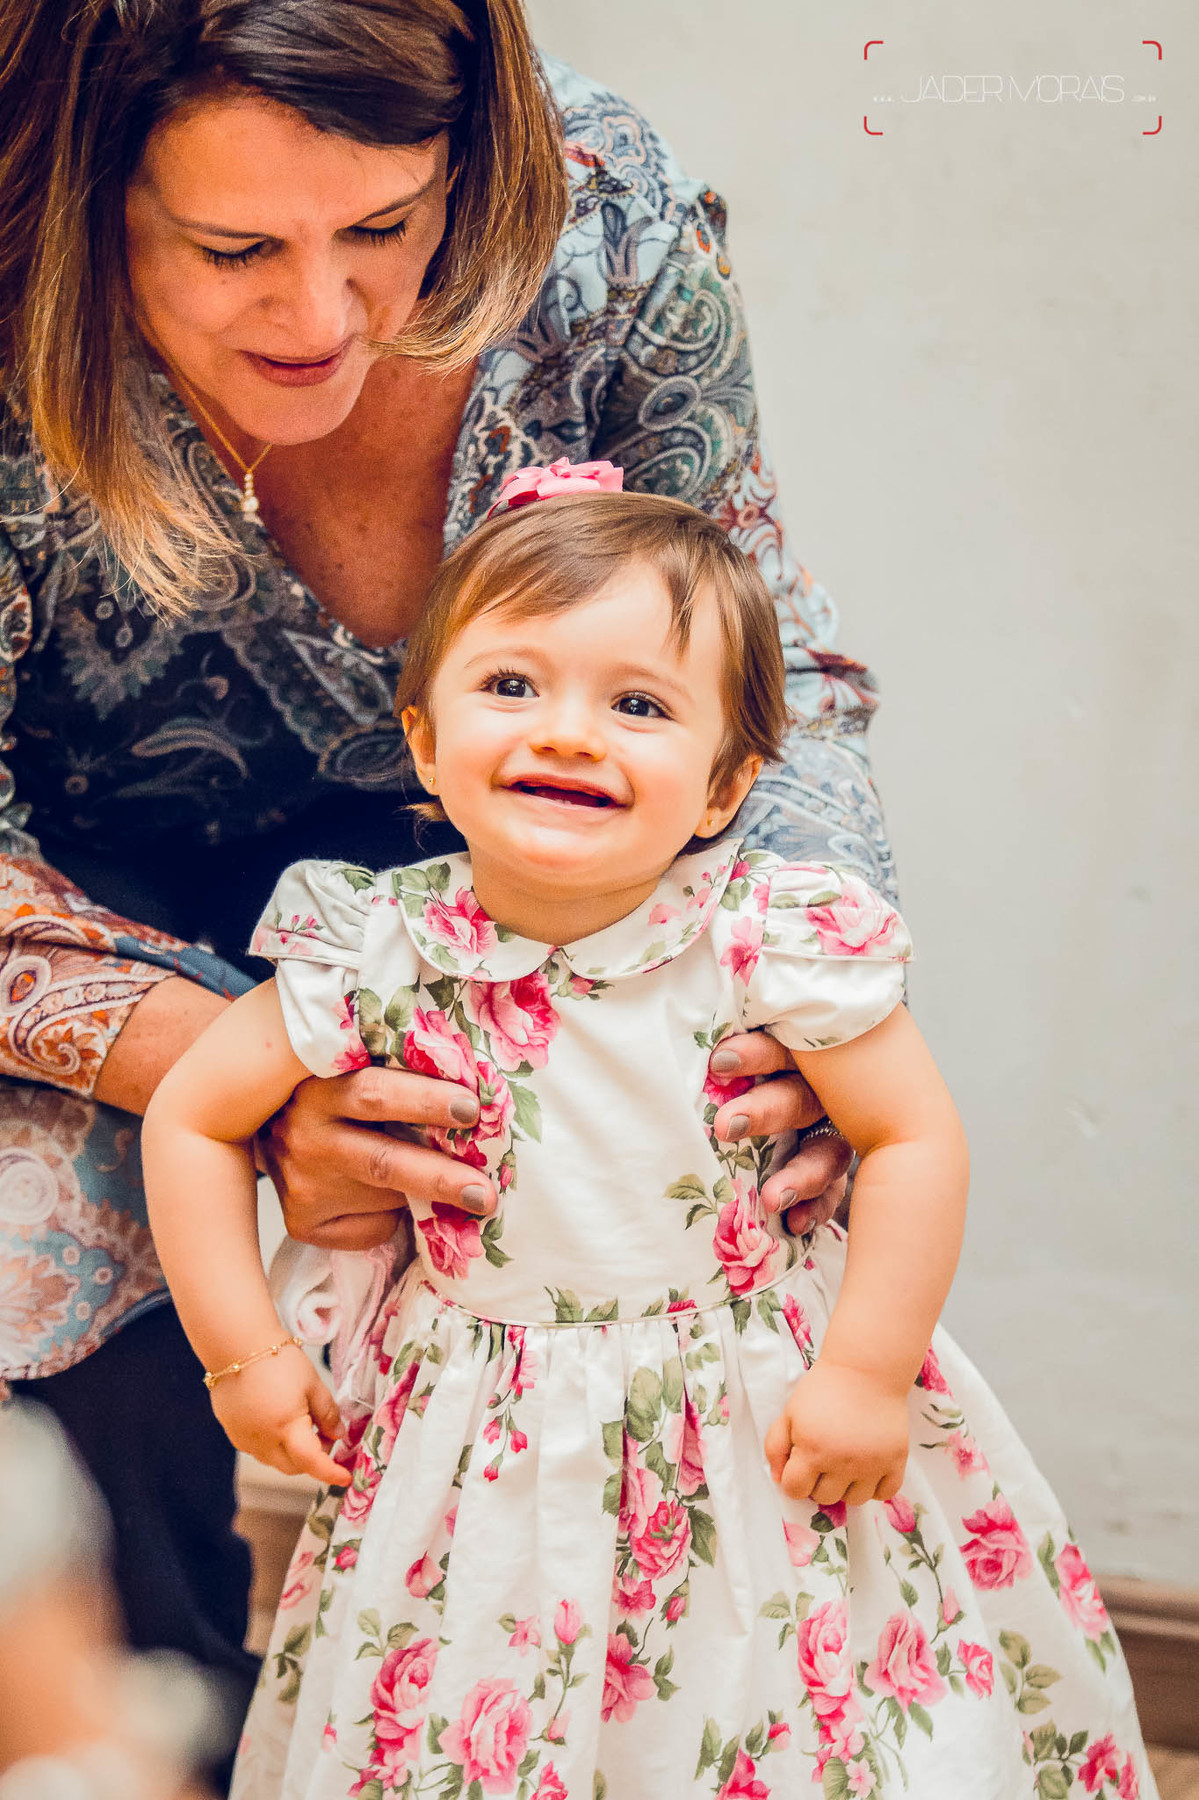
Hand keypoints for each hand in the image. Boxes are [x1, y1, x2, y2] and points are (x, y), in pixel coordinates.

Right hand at [209, 1343, 349, 1486]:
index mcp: (286, 1428)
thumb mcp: (313, 1384)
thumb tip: (338, 1436)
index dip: (331, 1473)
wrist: (236, 1344)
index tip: (345, 1478)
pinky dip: (274, 1444)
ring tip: (303, 1423)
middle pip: (293, 1467)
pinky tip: (279, 1419)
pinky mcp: (232, 1432)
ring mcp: (243, 1439)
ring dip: (292, 1452)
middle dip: (313, 1459)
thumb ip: (328, 1413)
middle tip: (326, 1435)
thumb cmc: (279, 1360)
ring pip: (274, 1460)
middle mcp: (262, 1441)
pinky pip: (258, 1449)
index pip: (312, 1463)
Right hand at [259, 1065, 496, 1249]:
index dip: (426, 1101)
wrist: (259, 1122)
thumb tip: (472, 1103)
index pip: (376, 1094)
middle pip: (384, 1162)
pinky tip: (386, 1200)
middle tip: (483, 1192)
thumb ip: (394, 1078)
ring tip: (444, 1184)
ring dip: (421, 1193)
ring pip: (386, 1198)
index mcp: (321, 1087)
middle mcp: (306, 1137)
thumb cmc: (331, 1093)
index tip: (471, 1109)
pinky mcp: (302, 1222)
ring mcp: (302, 1185)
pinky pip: (370, 1227)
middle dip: (440, 1178)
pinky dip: (392, 1217)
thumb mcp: (349, 1071)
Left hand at [708, 1033, 851, 1229]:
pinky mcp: (834, 1168)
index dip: (754, 1054)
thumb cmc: (735, 1075)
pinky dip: (816, 1208)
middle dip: (765, 1112)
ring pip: (827, 1149)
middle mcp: (818, 1089)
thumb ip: (716, 1052)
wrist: (776, 1109)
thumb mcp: (730, 1056)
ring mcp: (831, 1130)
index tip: (718, 1062)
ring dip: (802, 1174)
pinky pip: (834, 1190)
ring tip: (772, 1198)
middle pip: (800, 1096)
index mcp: (794, 1053)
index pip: (780, 1046)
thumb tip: (658, 1032)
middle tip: (726, 1127)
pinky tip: (794, 1224)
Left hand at [764, 1360, 907, 1506]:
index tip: (801, 1464)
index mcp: (812, 1450)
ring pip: (855, 1500)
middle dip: (819, 1482)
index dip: (794, 1479)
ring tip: (846, 1463)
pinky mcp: (896, 1461)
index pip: (795, 1490)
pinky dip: (876, 1487)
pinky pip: (885, 1494)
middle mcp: (842, 1463)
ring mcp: (872, 1465)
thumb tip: (778, 1479)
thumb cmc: (823, 1390)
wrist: (865, 1369)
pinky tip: (868, 1469)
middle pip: (825, 1498)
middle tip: (824, 1459)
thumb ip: (775, 1447)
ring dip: (847, 1487)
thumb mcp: (789, 1413)